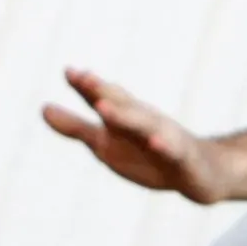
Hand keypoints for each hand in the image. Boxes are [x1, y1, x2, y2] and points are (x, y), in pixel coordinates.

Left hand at [41, 72, 246, 207]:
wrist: (203, 172)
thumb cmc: (149, 152)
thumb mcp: (107, 142)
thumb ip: (76, 127)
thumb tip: (43, 109)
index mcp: (125, 118)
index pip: (105, 98)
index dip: (87, 86)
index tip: (70, 72)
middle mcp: (145, 122)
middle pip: (122, 105)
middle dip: (103, 92)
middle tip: (83, 78)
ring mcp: (166, 139)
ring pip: (145, 126)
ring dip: (126, 116)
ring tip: (105, 108)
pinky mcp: (184, 159)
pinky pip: (175, 152)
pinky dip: (166, 147)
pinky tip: (155, 143)